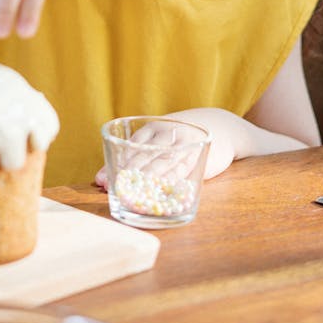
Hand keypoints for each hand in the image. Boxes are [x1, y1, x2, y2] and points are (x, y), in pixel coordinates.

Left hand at [94, 108, 239, 188]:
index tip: (100, 179)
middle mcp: (169, 133)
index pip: (130, 146)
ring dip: (144, 180)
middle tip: (110, 189)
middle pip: (143, 155)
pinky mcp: (197, 159)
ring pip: (161, 163)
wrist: (223, 128)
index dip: (115, 163)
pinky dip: (166, 184)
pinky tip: (154, 195)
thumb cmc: (182, 138)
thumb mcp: (162, 138)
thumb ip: (140, 153)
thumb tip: (107, 175)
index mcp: (155, 127)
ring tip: (128, 195)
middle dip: (125, 174)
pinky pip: (179, 173)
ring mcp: (184, 145)